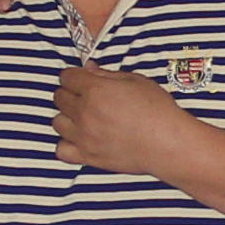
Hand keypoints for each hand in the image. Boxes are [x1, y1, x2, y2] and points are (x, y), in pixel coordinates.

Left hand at [54, 62, 200, 177]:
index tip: (80, 79)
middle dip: (70, 93)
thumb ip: (107, 74)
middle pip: (59, 97)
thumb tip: (88, 68)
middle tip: (85, 97)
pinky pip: (61, 149)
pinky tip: (79, 139)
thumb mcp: (136, 81)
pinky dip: (67, 143)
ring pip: (57, 122)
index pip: (66, 77)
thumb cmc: (157, 111)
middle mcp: (85, 112)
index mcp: (96, 90)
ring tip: (83, 118)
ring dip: (67, 117)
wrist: (167, 144)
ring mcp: (84, 136)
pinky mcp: (87, 156)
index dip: (73, 76)